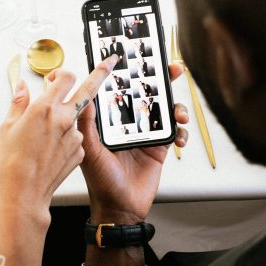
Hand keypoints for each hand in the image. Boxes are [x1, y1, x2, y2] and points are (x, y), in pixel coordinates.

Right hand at [0, 55, 117, 265]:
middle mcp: (64, 118)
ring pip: (76, 118)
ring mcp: (75, 136)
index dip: (63, 75)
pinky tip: (50, 152)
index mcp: (44, 107)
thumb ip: (19, 103)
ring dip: (66, 120)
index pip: (66, 77)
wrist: (24, 195)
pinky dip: (67, 139)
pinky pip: (76, 138)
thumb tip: (22, 88)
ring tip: (43, 139)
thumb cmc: (11, 164)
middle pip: (87, 90)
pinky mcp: (80, 152)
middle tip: (110, 63)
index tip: (61, 76)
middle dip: (100, 74)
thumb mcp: (7, 128)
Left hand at [77, 63, 188, 224]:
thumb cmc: (100, 182)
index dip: (129, 73)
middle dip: (162, 80)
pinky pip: (175, 132)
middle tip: (173, 69)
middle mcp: (128, 123)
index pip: (120, 90)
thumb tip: (85, 96)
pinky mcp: (160, 148)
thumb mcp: (90, 150)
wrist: (120, 208)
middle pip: (147, 94)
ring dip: (176, 106)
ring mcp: (145, 134)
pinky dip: (181, 132)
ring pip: (165, 111)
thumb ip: (88, 123)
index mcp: (110, 120)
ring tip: (178, 111)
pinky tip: (179, 137)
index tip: (138, 57)